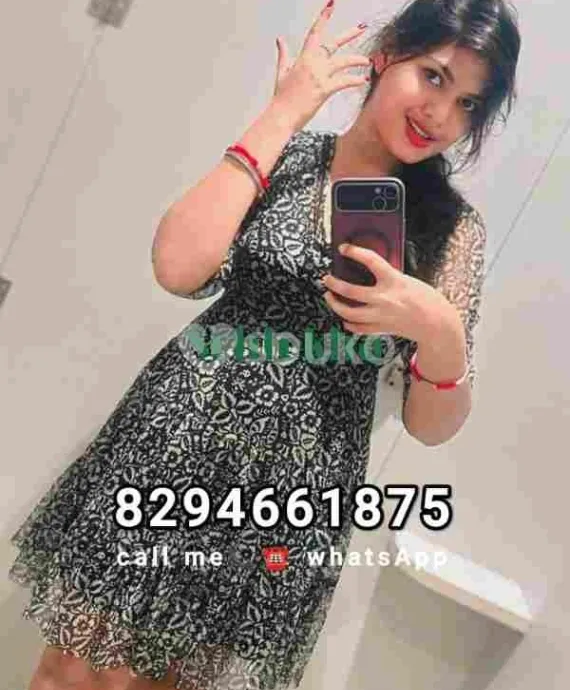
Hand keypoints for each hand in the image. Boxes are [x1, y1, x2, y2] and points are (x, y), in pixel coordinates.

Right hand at [273, 1, 370, 131]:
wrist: (281, 116)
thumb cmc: (282, 99)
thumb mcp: (282, 72)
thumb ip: (283, 54)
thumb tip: (280, 40)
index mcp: (302, 58)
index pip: (314, 33)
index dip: (323, 17)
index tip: (331, 6)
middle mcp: (312, 64)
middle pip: (333, 43)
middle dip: (349, 34)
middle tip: (361, 28)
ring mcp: (319, 76)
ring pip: (343, 61)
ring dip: (357, 59)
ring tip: (366, 60)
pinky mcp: (324, 90)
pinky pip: (344, 81)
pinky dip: (355, 80)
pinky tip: (363, 79)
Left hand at [321, 243, 458, 344]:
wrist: (437, 324)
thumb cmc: (427, 300)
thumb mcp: (408, 280)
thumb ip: (389, 277)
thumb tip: (370, 273)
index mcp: (394, 281)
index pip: (370, 260)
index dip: (354, 252)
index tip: (344, 248)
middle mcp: (384, 298)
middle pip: (350, 291)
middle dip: (334, 284)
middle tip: (327, 279)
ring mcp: (381, 315)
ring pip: (348, 312)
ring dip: (335, 304)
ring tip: (329, 297)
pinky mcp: (381, 328)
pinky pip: (358, 328)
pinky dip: (348, 323)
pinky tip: (344, 318)